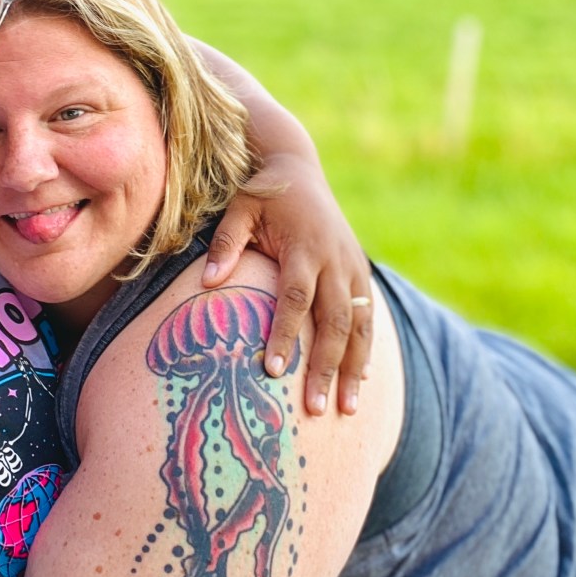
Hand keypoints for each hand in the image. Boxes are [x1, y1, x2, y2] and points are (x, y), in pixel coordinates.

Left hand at [202, 152, 372, 415]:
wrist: (297, 167)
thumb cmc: (261, 193)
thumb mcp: (239, 209)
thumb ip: (226, 244)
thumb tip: (207, 284)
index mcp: (304, 246)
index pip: (295, 297)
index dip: (285, 334)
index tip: (273, 371)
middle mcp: (334, 260)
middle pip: (334, 321)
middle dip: (325, 367)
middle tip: (315, 408)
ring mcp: (351, 266)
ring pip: (358, 324)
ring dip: (352, 368)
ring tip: (346, 408)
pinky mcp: (359, 270)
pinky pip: (368, 316)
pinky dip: (365, 348)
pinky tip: (359, 380)